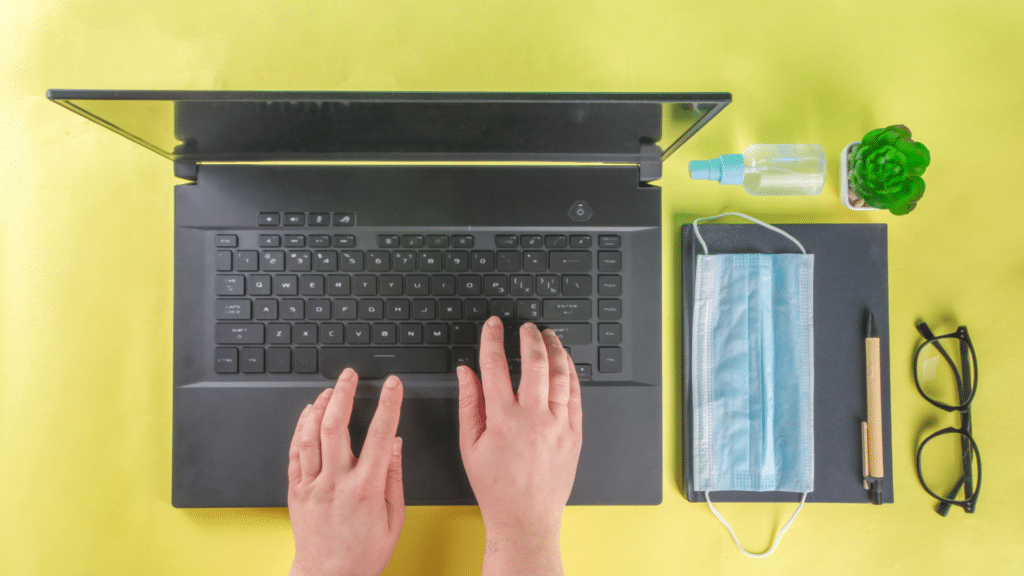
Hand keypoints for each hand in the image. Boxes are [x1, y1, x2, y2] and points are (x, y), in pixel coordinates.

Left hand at [288, 368, 404, 575]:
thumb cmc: (363, 553)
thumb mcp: (394, 518)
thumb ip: (393, 477)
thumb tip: (393, 443)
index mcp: (366, 490)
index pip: (380, 436)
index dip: (388, 405)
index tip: (393, 385)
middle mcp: (336, 484)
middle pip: (336, 427)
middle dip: (344, 393)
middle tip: (349, 375)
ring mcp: (312, 487)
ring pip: (310, 436)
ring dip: (319, 407)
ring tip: (329, 390)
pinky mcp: (296, 491)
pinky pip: (294, 453)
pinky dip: (300, 428)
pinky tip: (308, 414)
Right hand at [456, 316, 582, 575]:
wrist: (525, 519)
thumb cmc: (495, 486)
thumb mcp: (469, 445)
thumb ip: (468, 403)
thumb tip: (466, 371)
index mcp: (502, 419)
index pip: (495, 366)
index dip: (492, 340)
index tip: (493, 325)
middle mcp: (533, 418)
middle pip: (535, 362)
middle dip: (530, 337)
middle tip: (526, 326)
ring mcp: (558, 425)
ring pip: (561, 375)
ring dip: (555, 350)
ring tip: (549, 336)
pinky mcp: (574, 435)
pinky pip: (576, 395)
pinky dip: (571, 374)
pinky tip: (566, 364)